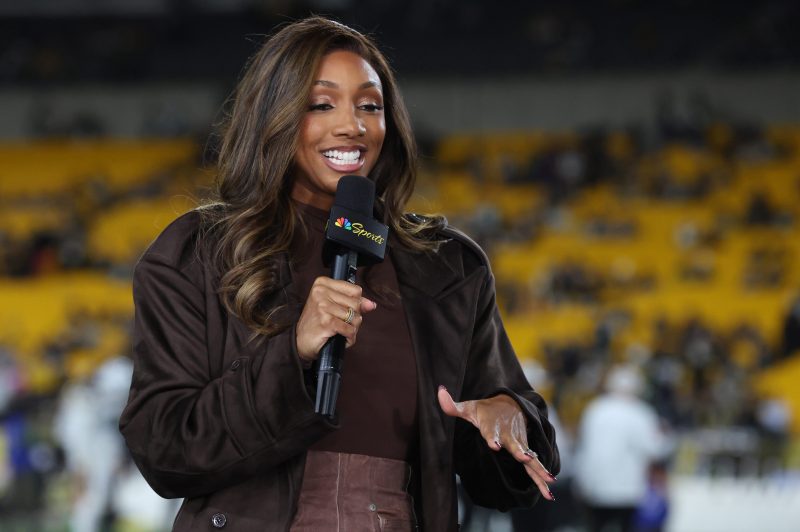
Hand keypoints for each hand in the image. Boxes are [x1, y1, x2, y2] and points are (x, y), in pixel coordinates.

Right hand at [296, 277, 376, 363]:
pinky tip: (341, 338)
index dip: (356, 303)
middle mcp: (321, 292)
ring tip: (340, 331)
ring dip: (352, 329)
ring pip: (355, 317)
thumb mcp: (334, 306)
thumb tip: (372, 304)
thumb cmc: (317, 322)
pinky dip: (349, 337)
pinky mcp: (326, 322)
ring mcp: (323, 307)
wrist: (299, 341)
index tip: (344, 310)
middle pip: (356, 304)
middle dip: (354, 317)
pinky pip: (350, 329)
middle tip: (341, 323)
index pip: (355, 290)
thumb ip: (354, 302)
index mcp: (323, 283)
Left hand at [437, 386, 555, 500]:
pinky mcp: (526, 450)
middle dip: (520, 452)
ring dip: (539, 469)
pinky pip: (534, 465)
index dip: (492, 438)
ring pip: (530, 458)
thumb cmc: (485, 410)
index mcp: (492, 427)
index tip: (494, 445)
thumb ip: (453, 406)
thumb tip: (439, 391)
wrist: (511, 404)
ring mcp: (519, 443)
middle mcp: (508, 436)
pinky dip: (542, 477)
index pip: (491, 432)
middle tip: (526, 458)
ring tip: (549, 482)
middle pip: (515, 445)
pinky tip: (549, 493)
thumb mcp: (469, 407)